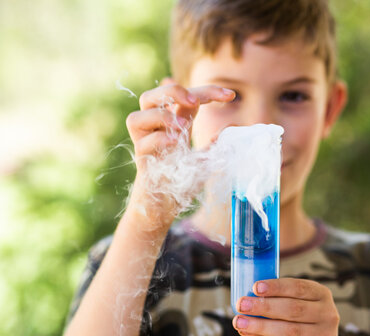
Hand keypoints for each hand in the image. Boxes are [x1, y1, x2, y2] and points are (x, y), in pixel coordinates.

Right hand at [125, 80, 234, 225]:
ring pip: (137, 116)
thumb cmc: (181, 182)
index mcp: (173, 125)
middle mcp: (155, 130)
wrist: (163, 208)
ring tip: (184, 126)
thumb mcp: (204, 160)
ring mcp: (145, 145)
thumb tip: (232, 124)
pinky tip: (174, 143)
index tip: (231, 96)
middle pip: (152, 96)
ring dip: (162, 116)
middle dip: (173, 91)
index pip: (186, 98)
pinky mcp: (142, 162)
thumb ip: (214, 143)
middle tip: (196, 101)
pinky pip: (143, 143)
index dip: (207, 92)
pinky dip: (158, 139)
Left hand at [232, 278, 338, 335]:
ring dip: (259, 326)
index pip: (299, 287)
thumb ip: (280, 295)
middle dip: (264, 306)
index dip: (276, 287)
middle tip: (242, 304)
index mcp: (321, 294)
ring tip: (239, 321)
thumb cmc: (301, 315)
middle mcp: (327, 314)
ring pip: (288, 330)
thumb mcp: (300, 300)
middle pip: (293, 309)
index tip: (255, 287)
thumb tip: (249, 293)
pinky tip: (247, 332)